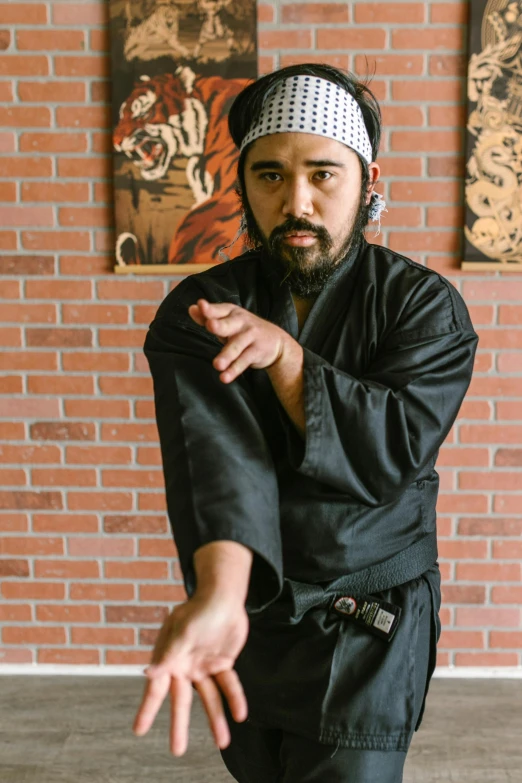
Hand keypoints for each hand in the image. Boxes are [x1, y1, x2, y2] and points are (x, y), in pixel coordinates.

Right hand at [133, 591, 248, 755]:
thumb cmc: (198, 610)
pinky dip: (235, 699)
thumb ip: (168, 653)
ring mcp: (204, 666)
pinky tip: (240, 714)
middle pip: (181, 701)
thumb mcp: (182, 631)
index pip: (155, 689)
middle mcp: (184, 666)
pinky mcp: (223, 664)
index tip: (138, 730)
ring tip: (222, 742)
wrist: (223, 597)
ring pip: (208, 699)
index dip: (147, 710)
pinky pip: (228, 685)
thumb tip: (149, 673)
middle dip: (179, 726)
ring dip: (215, 719)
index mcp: (169, 658)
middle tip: (177, 751)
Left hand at [188, 298, 288, 382]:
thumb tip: (191, 309)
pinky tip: (225, 377)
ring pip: (236, 346)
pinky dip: (234, 370)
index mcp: (232, 312)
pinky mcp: (257, 351)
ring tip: (217, 365)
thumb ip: (208, 317)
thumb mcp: (228, 321)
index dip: (210, 309)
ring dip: (226, 356)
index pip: (219, 310)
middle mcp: (241, 322)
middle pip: (228, 324)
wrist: (277, 342)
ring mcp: (250, 336)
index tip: (201, 306)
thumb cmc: (244, 330)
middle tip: (210, 325)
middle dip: (219, 325)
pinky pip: (243, 361)